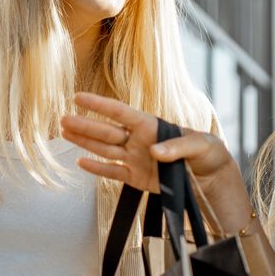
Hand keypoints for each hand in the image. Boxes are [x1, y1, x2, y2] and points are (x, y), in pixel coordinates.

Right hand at [60, 92, 252, 234]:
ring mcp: (136, 159)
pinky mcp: (137, 178)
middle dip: (84, 125)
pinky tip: (80, 161)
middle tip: (62, 119)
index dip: (99, 104)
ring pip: (105, 149)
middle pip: (106, 131)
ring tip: (64, 132)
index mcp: (152, 126)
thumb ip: (178, 146)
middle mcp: (139, 140)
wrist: (212, 179)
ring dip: (84, 142)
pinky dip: (97, 168)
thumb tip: (155, 151)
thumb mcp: (201, 145)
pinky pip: (113, 172)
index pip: (120, 113)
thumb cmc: (208, 153)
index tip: (78, 96)